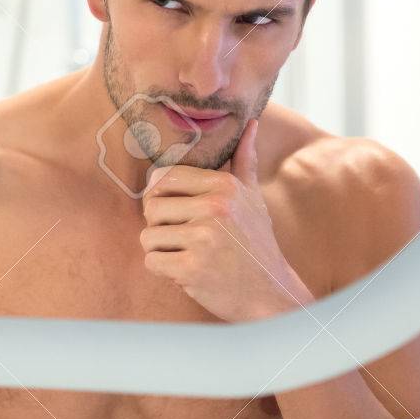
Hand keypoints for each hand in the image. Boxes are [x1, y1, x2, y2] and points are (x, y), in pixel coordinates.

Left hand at [140, 119, 313, 322]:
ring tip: (189, 255)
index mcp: (224, 186)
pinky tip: (189, 272)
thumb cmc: (257, 245)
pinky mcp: (193, 268)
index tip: (178, 213)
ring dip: (162, 251)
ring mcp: (204, 238)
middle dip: (160, 226)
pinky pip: (152, 262)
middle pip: (150, 207)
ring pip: (148, 236)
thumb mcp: (253, 199)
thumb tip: (251, 123)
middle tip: (184, 239)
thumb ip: (244, 161)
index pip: (163, 178)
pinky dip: (164, 271)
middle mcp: (214, 207)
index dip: (161, 197)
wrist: (271, 295)